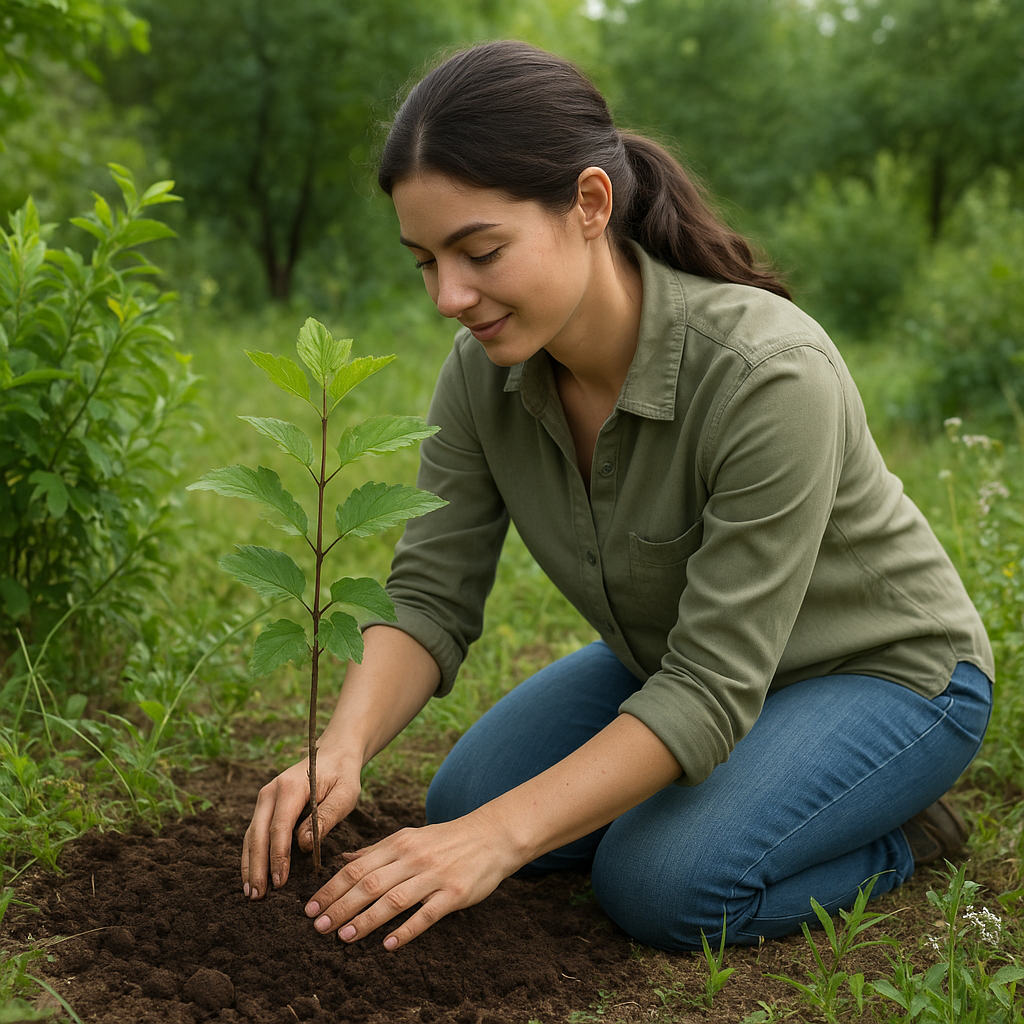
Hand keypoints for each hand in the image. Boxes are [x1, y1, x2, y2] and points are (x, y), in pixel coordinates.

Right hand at [240, 751, 360, 898]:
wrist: (333, 754)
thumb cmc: (342, 776)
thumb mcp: (345, 794)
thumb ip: (325, 817)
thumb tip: (303, 845)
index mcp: (291, 787)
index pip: (279, 827)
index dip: (277, 856)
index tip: (279, 882)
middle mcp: (271, 792)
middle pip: (257, 834)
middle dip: (256, 867)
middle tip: (257, 896)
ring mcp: (265, 798)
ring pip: (251, 836)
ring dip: (249, 865)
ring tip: (251, 893)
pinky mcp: (265, 806)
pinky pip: (254, 833)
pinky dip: (252, 855)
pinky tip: (252, 876)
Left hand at [303, 812, 521, 949]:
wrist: (491, 836)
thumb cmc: (445, 840)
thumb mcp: (409, 837)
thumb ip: (376, 851)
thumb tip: (343, 860)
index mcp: (398, 844)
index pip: (356, 867)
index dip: (331, 888)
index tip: (310, 908)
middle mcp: (413, 858)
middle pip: (369, 884)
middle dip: (340, 906)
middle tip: (318, 927)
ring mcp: (434, 875)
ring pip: (393, 899)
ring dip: (366, 920)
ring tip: (344, 937)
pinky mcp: (454, 893)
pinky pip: (426, 913)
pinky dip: (406, 929)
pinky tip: (389, 945)